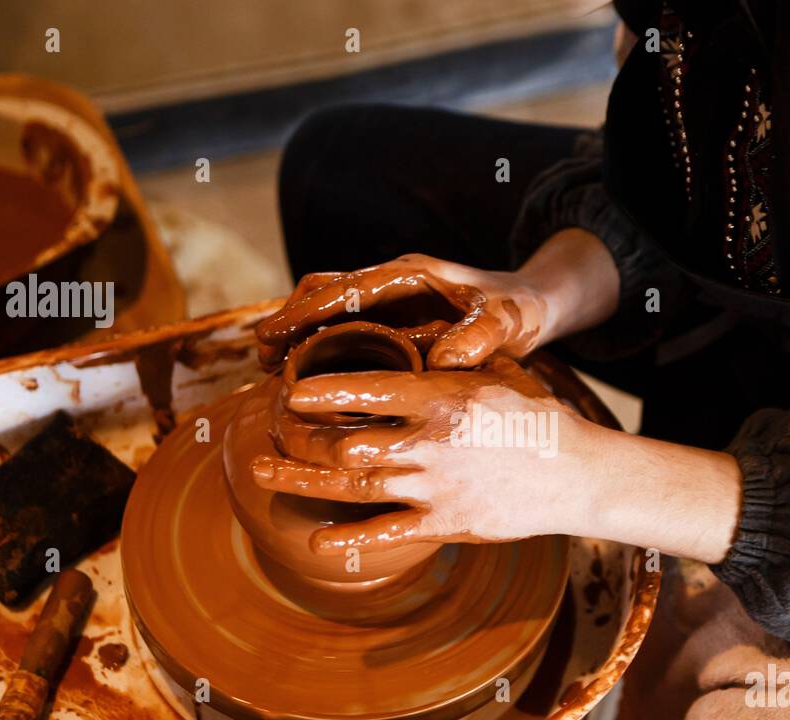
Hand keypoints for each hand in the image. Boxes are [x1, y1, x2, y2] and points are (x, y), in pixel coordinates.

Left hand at [250, 355, 589, 551]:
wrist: (575, 474)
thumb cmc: (535, 418)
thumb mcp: (495, 373)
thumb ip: (449, 360)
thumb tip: (412, 339)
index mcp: (441, 398)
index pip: (368, 390)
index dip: (323, 391)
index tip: (293, 390)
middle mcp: (429, 443)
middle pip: (346, 442)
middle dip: (301, 438)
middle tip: (271, 430)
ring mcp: (433, 487)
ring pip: (353, 486)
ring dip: (302, 480)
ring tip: (262, 473)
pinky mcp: (444, 523)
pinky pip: (386, 534)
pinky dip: (349, 540)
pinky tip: (317, 542)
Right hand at [257, 228, 621, 370]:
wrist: (531, 307)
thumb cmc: (518, 312)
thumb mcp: (506, 324)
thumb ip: (479, 338)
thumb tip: (445, 361)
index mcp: (412, 275)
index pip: (346, 287)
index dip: (307, 310)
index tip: (275, 332)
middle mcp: (393, 282)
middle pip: (325, 291)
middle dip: (289, 319)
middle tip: (258, 354)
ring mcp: (391, 300)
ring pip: (329, 308)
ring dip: (298, 333)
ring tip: (267, 368)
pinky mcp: (394, 320)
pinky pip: (347, 328)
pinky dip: (320, 345)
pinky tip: (305, 375)